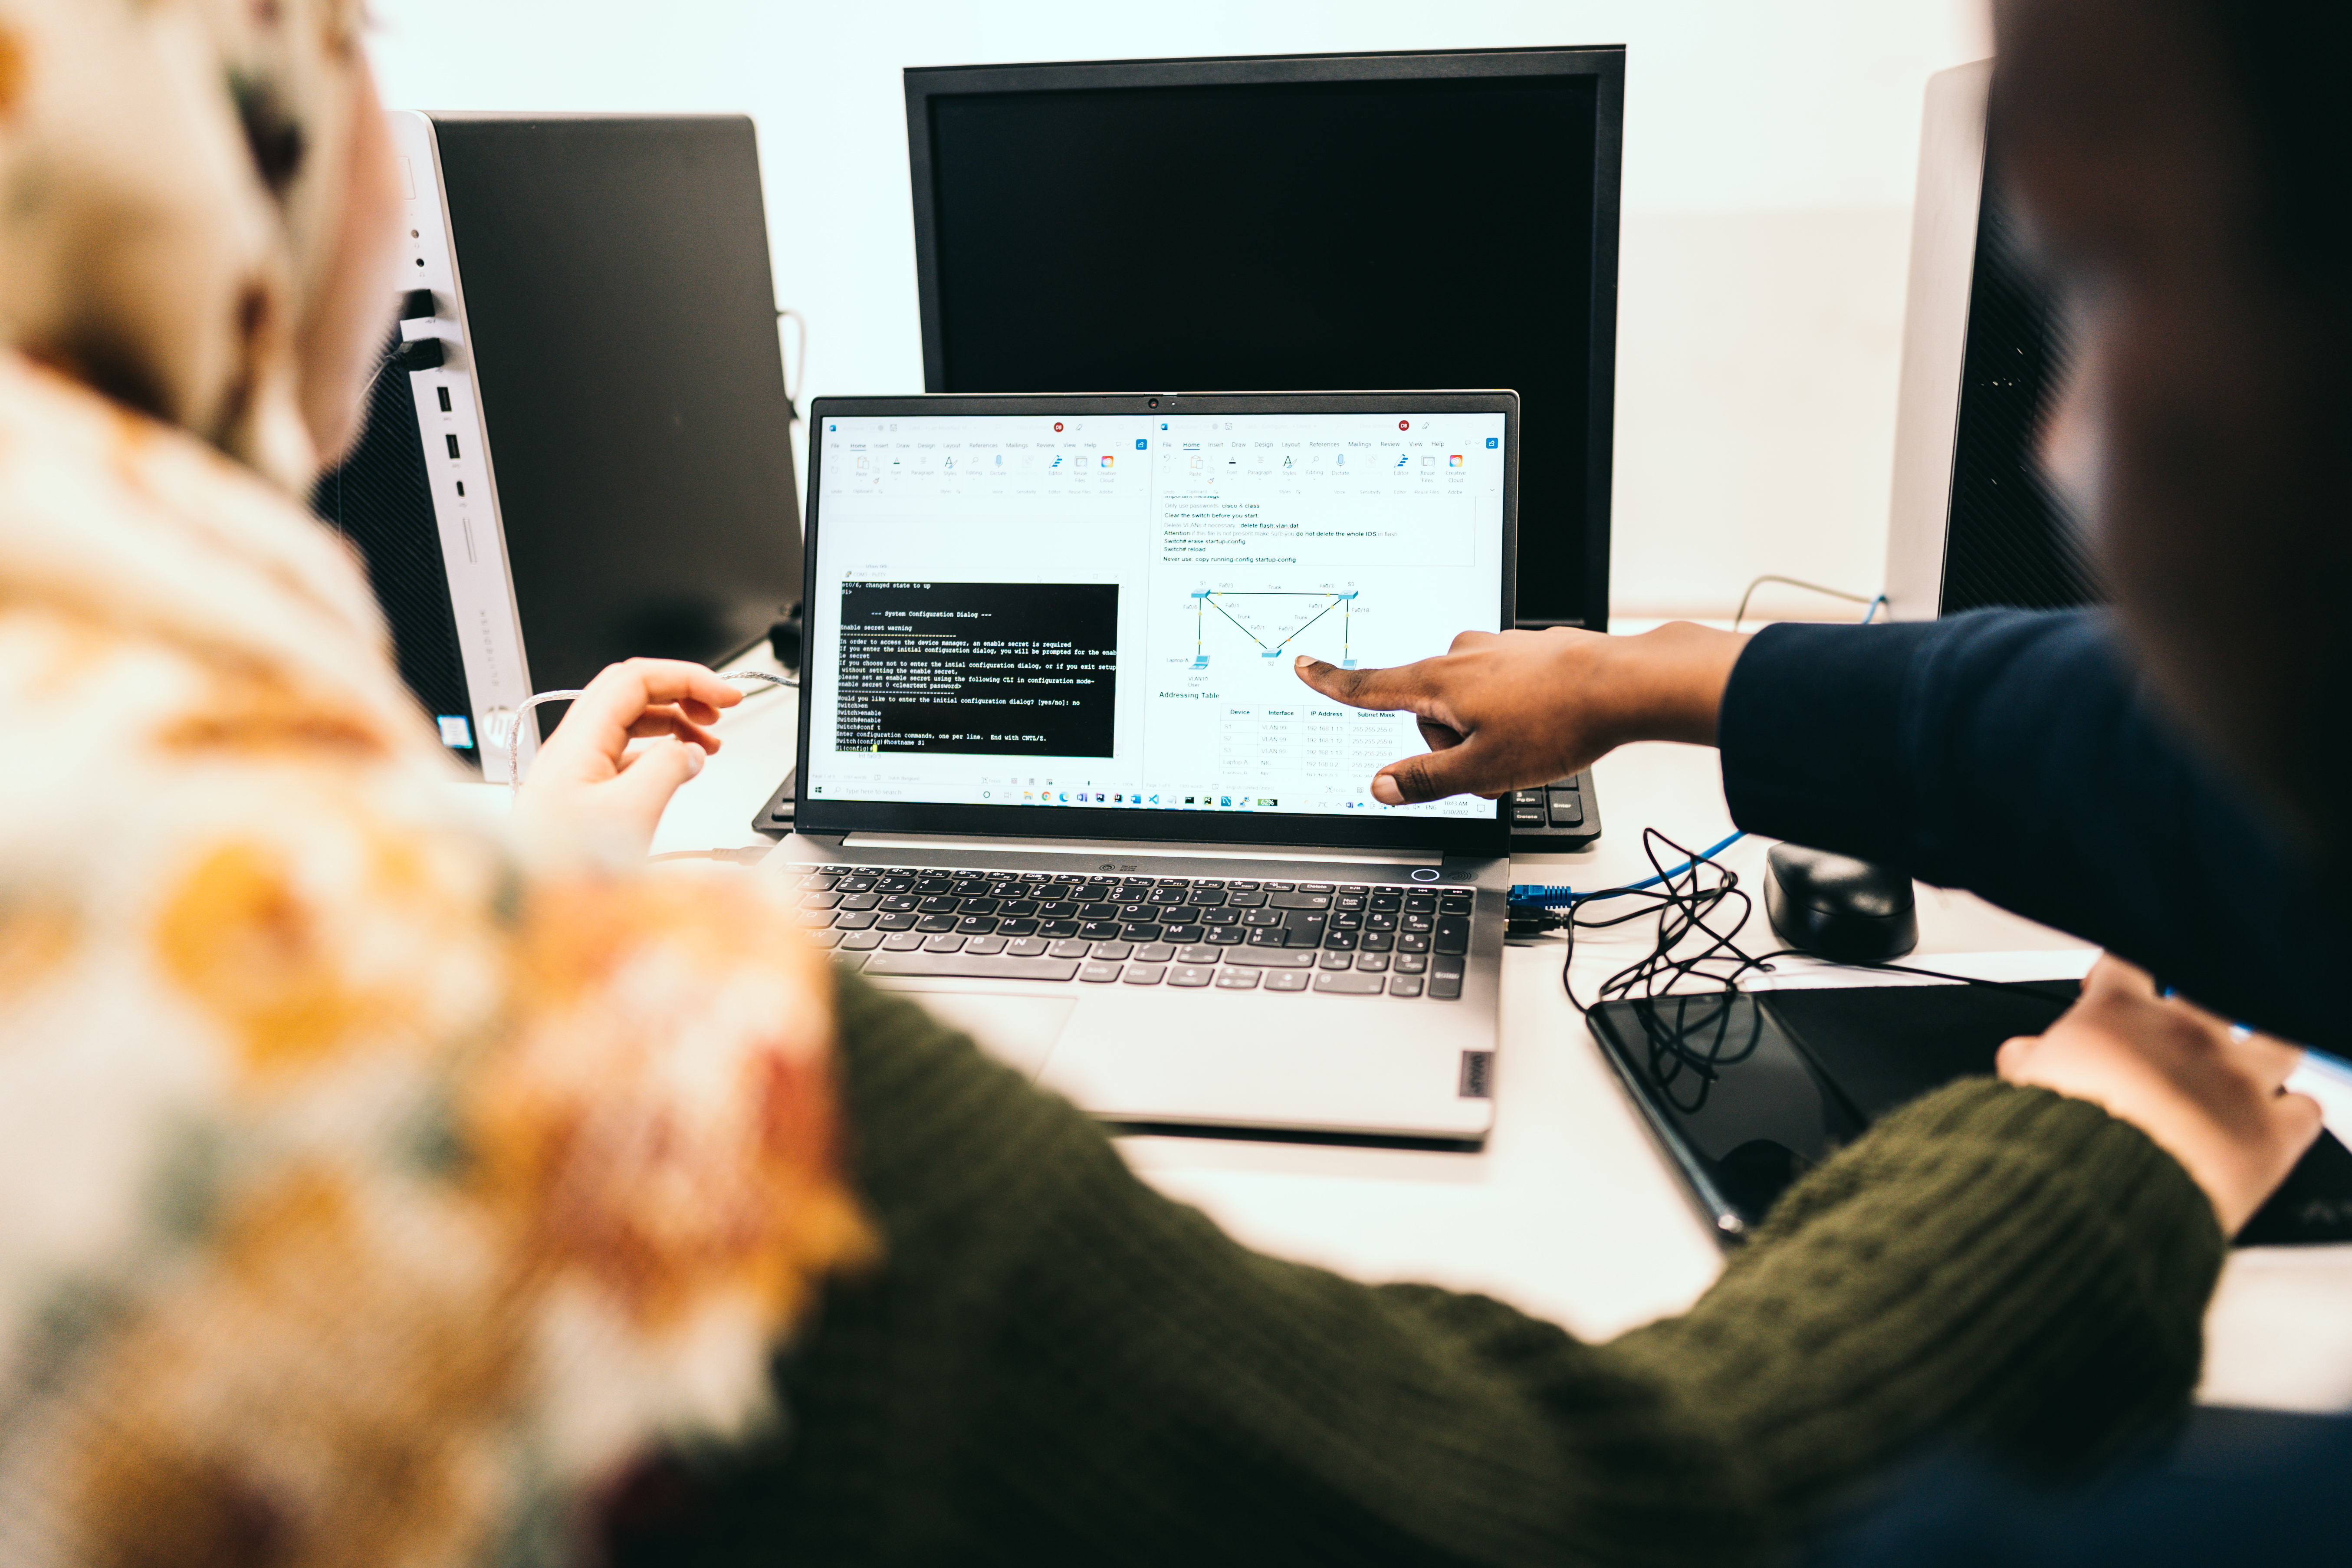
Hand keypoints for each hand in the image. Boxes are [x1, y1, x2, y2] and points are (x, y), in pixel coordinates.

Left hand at [514, 659, 741, 855]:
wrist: (526, 905)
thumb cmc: (563, 869)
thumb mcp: (630, 813)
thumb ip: (668, 770)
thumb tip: (690, 752)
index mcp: (580, 741)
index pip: (637, 678)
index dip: (687, 678)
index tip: (726, 695)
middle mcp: (572, 747)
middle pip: (631, 692)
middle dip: (681, 693)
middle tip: (719, 710)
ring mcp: (574, 768)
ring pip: (628, 722)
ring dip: (673, 722)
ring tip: (707, 743)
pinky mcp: (580, 792)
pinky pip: (623, 753)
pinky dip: (658, 750)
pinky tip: (677, 769)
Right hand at [1291, 621, 1747, 803]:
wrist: (1626, 684)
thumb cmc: (1557, 723)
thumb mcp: (1482, 771)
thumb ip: (1425, 780)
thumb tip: (1381, 786)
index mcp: (1439, 682)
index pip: (1370, 686)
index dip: (1332, 682)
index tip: (1303, 665)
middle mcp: (1462, 655)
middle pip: (1431, 713)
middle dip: (1454, 745)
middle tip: (1494, 764)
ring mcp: (1497, 649)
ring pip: (1469, 704)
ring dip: (1487, 732)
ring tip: (1530, 744)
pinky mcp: (1528, 651)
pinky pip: (1502, 691)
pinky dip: (1516, 713)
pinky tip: (1548, 724)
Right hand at [1998, 956, 2322, 1233]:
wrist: (2104, 1192)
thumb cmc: (2061, 1142)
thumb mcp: (2026, 1089)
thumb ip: (2029, 1064)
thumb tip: (2022, 1056)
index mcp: (2119, 1014)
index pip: (2127, 965)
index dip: (2118, 977)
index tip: (2111, 991)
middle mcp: (2185, 1033)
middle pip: (2209, 993)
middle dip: (2197, 1010)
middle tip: (2180, 1036)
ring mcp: (2236, 1078)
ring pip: (2276, 1040)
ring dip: (2265, 1051)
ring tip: (2248, 1066)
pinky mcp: (2272, 1131)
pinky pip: (2306, 1111)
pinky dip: (2295, 1116)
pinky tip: (2277, 1122)